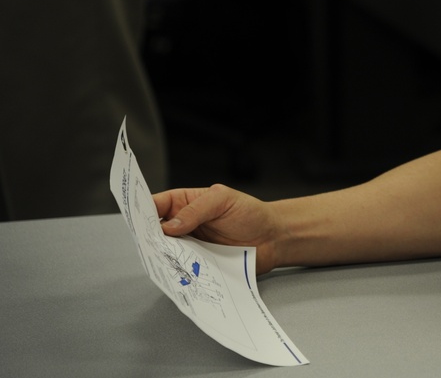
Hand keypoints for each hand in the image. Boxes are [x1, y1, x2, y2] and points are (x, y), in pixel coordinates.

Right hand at [154, 184, 283, 273]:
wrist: (273, 238)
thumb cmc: (250, 213)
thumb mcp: (223, 200)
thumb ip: (196, 209)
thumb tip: (168, 226)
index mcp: (185, 202)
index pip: (156, 204)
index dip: (142, 211)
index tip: (135, 220)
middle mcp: (183, 226)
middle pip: (154, 232)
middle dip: (148, 237)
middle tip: (147, 243)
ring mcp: (189, 247)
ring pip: (165, 253)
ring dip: (162, 256)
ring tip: (161, 258)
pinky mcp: (199, 266)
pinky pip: (182, 270)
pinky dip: (177, 272)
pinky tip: (177, 272)